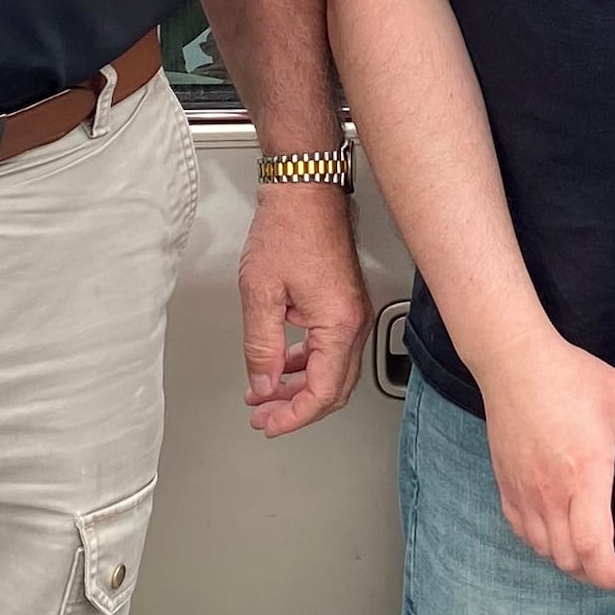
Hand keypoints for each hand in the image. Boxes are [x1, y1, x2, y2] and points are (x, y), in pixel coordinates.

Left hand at [241, 185, 370, 435]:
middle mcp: (352, 321)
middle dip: (296, 407)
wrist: (303, 190)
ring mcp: (351, 311)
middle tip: (265, 417)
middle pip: (333, 387)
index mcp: (338, 323)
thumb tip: (264, 384)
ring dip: (299, 385)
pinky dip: (306, 362)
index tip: (269, 425)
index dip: (294, 416)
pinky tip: (282, 363)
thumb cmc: (288, 228)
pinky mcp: (343, 302)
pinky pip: (330, 346)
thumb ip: (262, 347)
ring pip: (332, 368)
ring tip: (266, 395)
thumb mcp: (261, 293)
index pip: (323, 392)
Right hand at [476, 332, 614, 589]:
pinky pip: (520, 530)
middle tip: (613, 562)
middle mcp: (550, 491)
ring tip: (586, 547)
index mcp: (585, 475)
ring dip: (566, 557)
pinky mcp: (506, 483)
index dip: (610, 577)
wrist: (515, 362)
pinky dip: (539, 540)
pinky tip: (554, 527)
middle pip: (568, 560)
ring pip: (543, 550)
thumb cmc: (570, 378)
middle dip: (594, 572)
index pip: (591, 549)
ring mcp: (524, 490)